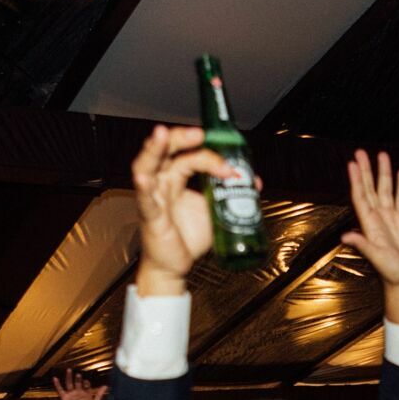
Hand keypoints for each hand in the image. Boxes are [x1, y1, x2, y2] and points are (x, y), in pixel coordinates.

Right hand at [131, 125, 227, 294]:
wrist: (176, 266)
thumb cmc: (188, 236)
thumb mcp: (213, 210)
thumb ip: (229, 194)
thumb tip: (254, 182)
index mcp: (175, 178)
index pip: (188, 155)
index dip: (209, 155)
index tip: (231, 168)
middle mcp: (162, 183)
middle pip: (165, 150)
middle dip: (180, 137)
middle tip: (199, 133)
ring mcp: (153, 198)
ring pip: (146, 166)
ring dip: (154, 148)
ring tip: (162, 134)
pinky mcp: (151, 218)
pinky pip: (145, 201)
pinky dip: (143, 188)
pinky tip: (144, 179)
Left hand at [342, 150, 398, 321]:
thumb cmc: (392, 274)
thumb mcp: (378, 259)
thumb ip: (364, 245)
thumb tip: (346, 236)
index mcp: (371, 224)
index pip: (361, 197)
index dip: (357, 180)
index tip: (353, 164)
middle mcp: (379, 218)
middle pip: (371, 188)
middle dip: (366, 170)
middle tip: (361, 152)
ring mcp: (391, 218)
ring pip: (386, 190)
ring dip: (383, 173)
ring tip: (382, 155)